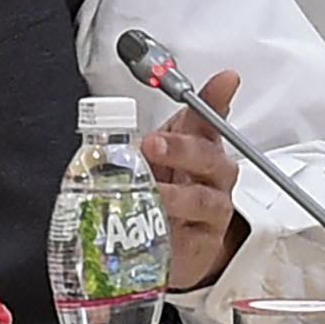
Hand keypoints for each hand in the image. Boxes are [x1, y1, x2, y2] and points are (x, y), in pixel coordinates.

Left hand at [140, 70, 251, 289]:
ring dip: (175, 194)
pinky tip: (161, 226)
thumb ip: (127, 139)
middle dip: (180, 148)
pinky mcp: (206, 241)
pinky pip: (197, 234)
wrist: (175, 243)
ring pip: (204, 198)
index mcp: (197, 145)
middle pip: (207, 155)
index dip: (217, 98)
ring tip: (151, 193)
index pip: (209, 117)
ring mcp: (213, 207)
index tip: (226, 79)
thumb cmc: (164, 192)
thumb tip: (99, 121)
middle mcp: (212, 174)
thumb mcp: (147, 161)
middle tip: (151, 145)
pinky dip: (179, 230)